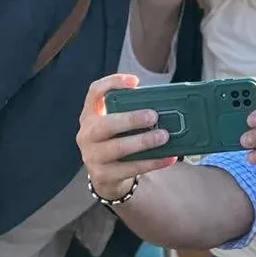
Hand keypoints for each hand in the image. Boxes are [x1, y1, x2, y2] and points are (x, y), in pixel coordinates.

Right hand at [76, 74, 178, 200]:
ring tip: (164, 136)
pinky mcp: (104, 175)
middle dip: (131, 119)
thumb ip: (132, 112)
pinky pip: (130, 168)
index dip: (112, 83)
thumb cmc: (117, 140)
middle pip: (105, 124)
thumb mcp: (118, 124)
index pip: (95, 92)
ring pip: (118, 148)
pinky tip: (169, 157)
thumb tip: (166, 106)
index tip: (134, 81)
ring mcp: (93, 156)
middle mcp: (87, 134)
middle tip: (153, 116)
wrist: (105, 175)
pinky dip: (152, 162)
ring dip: (143, 141)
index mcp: (91, 114)